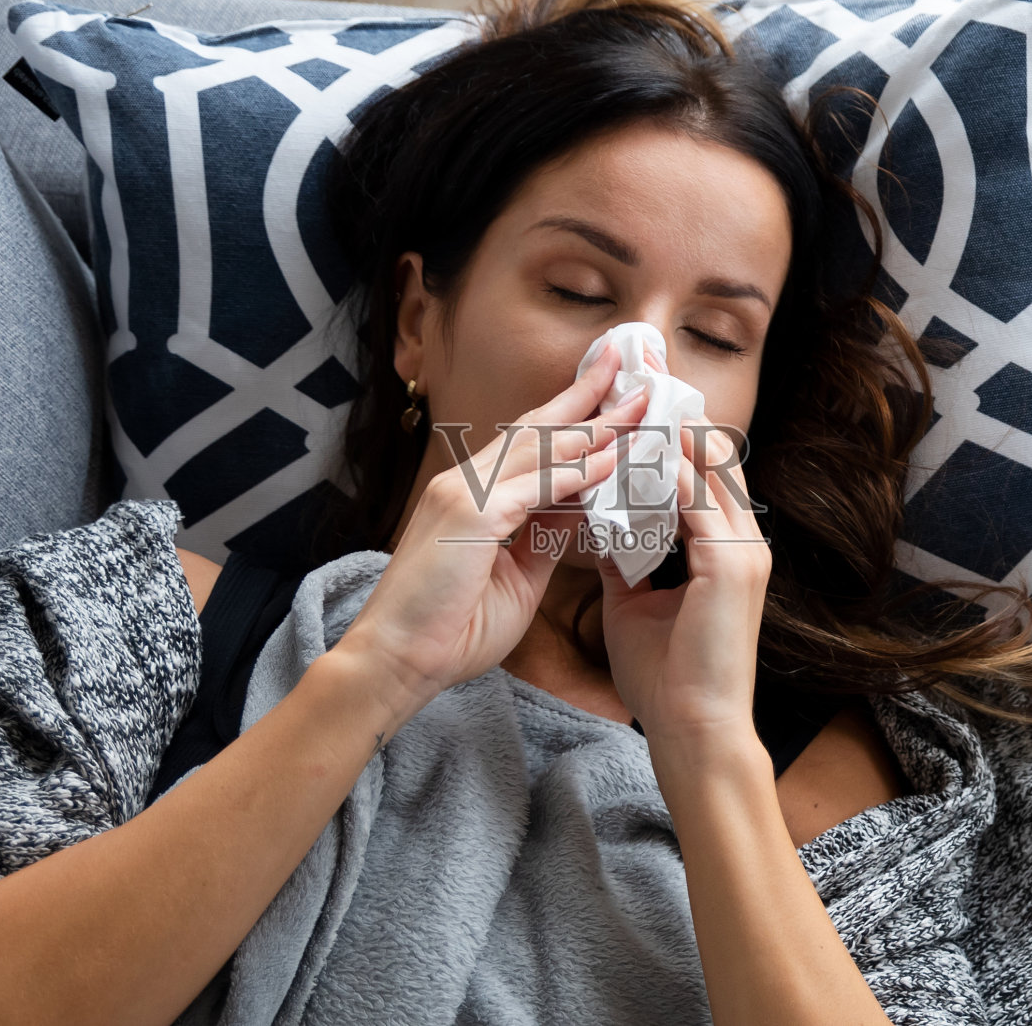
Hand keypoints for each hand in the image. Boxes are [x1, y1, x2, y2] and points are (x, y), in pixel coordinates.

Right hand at [339, 342, 650, 704]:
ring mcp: (463, 493)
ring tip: (637, 405)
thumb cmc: (449, 629)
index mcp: (473, 495)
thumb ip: (546, 537)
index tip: (614, 401)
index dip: (574, 419)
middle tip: (629, 367)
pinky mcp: (469, 514)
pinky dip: (576, 471)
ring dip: (593, 425)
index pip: (531, 444)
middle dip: (586, 398)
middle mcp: (465, 482)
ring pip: (539, 447)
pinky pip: (535, 485)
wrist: (395, 663)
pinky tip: (612, 458)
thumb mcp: (516, 576)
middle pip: (537, 428)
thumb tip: (583, 507)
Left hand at [596, 411, 771, 741]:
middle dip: (671, 414)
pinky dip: (660, 472)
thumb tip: (600, 529)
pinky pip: (693, 500)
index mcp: (726, 549)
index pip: (702, 472)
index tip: (631, 401)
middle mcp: (742, 541)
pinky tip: (625, 451)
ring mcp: (742, 551)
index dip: (670, 434)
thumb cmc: (665, 678)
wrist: (693, 732)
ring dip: (665, 431)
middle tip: (633, 373)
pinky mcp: (730, 566)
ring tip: (626, 397)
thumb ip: (626, 561)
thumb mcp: (635, 605)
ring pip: (707, 466)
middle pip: (711, 454)